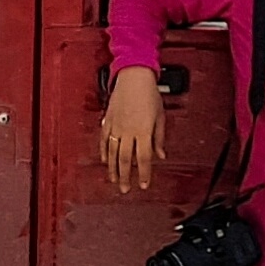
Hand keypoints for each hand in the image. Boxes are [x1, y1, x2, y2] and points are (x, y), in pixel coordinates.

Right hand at [102, 67, 164, 194]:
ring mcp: (116, 126)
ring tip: (114, 180)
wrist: (134, 75)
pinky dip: (104, 152)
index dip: (144, 174)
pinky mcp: (108, 120)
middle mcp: (128, 131)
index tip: (144, 185)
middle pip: (126, 160)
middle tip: (125, 190)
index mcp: (143, 131)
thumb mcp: (160, 116)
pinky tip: (105, 161)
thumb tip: (160, 154)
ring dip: (114, 169)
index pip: (144, 159)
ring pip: (113, 153)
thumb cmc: (149, 93)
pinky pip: (104, 140)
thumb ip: (159, 137)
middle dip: (126, 177)